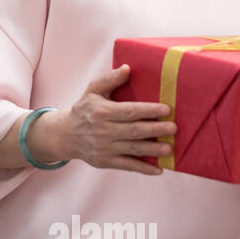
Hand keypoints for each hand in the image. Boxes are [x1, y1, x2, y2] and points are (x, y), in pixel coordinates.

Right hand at [42, 65, 176, 174]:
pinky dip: (143, 169)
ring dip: (153, 150)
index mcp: (102, 112)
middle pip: (134, 131)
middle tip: (174, 128)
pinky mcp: (105, 162)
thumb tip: (127, 68)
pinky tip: (158, 170)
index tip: (167, 109)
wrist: (65, 135)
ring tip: (170, 148)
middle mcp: (103, 131)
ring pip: (133, 149)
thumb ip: (110, 79)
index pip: (129, 111)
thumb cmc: (84, 110)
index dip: (149, 110)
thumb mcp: (92, 91)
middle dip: (155, 130)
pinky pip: (127, 166)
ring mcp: (104, 148)